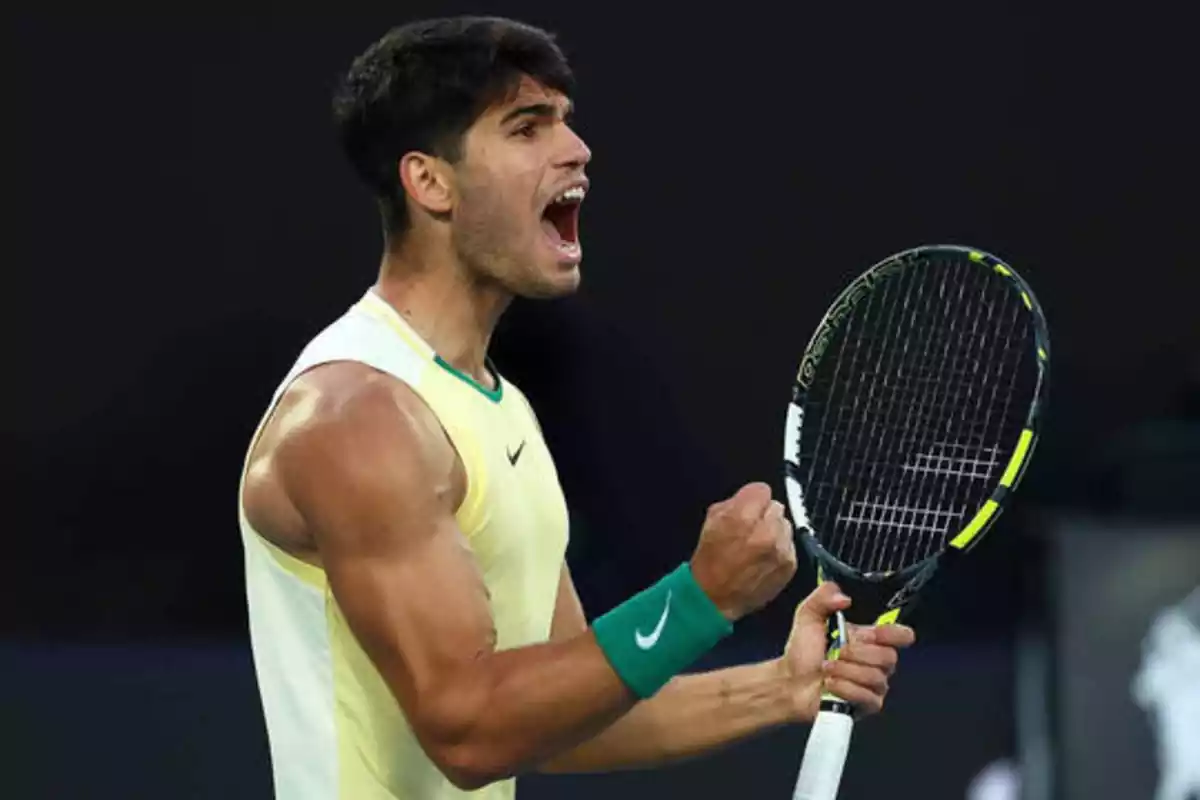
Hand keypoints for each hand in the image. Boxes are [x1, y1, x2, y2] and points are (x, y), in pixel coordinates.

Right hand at [689, 482, 797, 620]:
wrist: (715, 598)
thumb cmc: (710, 559)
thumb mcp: (712, 520)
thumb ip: (733, 502)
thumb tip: (750, 498)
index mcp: (743, 516)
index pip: (762, 489)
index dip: (752, 498)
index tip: (747, 507)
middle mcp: (766, 530)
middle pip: (776, 506)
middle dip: (763, 515)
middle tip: (750, 529)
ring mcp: (781, 548)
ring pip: (785, 525)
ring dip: (774, 531)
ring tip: (758, 546)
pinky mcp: (790, 564)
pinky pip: (789, 545)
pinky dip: (780, 549)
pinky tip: (764, 559)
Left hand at [780, 582, 915, 721]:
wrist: (789, 681)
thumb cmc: (802, 651)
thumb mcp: (808, 616)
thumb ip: (823, 598)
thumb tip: (844, 598)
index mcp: (867, 639)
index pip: (900, 636)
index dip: (894, 634)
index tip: (873, 634)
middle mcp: (875, 662)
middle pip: (889, 657)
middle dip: (858, 654)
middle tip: (836, 653)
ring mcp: (873, 685)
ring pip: (876, 678)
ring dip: (846, 672)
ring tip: (826, 669)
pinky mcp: (866, 705)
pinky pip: (868, 698)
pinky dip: (846, 689)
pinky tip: (830, 685)